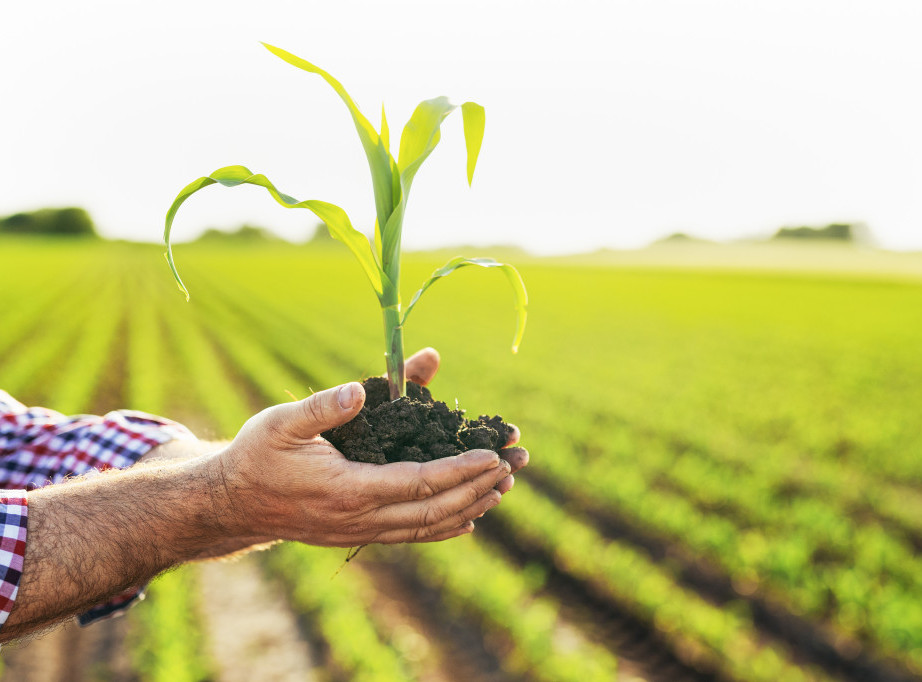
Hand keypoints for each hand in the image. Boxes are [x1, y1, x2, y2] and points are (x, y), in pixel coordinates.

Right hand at [215, 349, 524, 546]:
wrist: (231, 504)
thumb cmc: (257, 456)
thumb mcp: (282, 423)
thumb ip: (324, 406)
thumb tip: (364, 389)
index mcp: (348, 488)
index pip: (419, 483)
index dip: (459, 470)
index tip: (491, 456)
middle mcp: (360, 517)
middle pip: (433, 510)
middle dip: (477, 489)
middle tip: (512, 469)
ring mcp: (360, 531)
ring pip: (426, 528)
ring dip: (468, 508)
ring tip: (501, 490)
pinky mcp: (357, 534)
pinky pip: (411, 536)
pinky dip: (444, 528)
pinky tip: (467, 520)